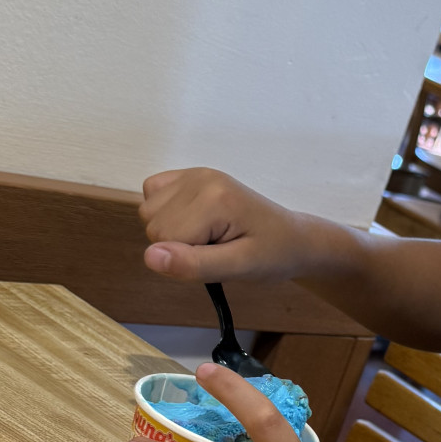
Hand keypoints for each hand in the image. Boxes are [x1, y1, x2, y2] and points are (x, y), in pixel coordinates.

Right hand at [140, 167, 313, 283]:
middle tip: (216, 248)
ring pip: (148, 212)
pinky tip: (196, 221)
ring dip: (173, 232)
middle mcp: (200, 177)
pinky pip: (152, 195)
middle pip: (153, 225)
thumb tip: (150, 257)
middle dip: (179, 246)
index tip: (218, 257)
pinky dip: (167, 213)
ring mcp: (194, 173)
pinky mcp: (190, 175)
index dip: (185, 259)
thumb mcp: (239, 268)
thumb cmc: (272, 255)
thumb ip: (194, 264)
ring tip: (210, 236)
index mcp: (213, 198)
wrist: (292, 239)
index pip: (162, 240)